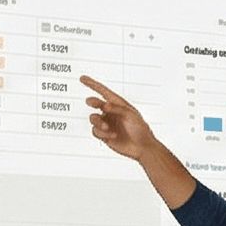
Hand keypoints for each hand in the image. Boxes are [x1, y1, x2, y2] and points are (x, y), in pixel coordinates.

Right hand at [81, 76, 199, 206]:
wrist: (142, 148)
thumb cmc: (140, 129)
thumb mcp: (131, 115)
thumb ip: (117, 108)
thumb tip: (104, 104)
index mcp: (118, 104)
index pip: (103, 91)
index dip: (92, 84)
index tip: (82, 78)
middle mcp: (111, 112)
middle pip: (95, 103)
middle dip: (93, 102)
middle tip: (92, 103)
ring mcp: (107, 123)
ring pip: (93, 118)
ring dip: (98, 122)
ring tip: (107, 127)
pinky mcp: (104, 135)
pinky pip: (95, 131)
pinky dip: (102, 133)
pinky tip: (112, 135)